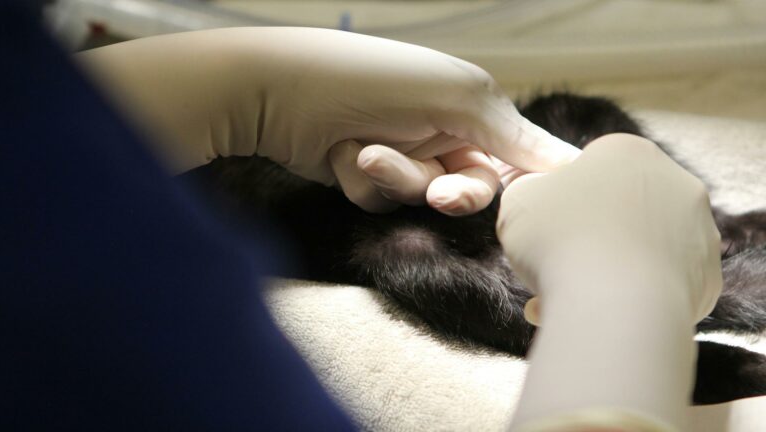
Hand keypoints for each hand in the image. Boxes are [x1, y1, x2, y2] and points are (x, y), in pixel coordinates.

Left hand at [77, 28, 578, 214]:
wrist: (279, 91)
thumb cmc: (373, 80)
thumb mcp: (457, 98)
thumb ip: (515, 136)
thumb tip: (577, 164)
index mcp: (471, 103)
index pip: (519, 152)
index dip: (528, 180)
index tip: (541, 208)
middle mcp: (441, 128)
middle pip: (476, 187)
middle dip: (455, 191)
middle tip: (441, 194)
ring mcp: (403, 152)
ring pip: (425, 195)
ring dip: (397, 178)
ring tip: (365, 150)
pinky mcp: (366, 175)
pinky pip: (385, 200)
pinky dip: (365, 181)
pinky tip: (342, 153)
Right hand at [498, 133, 722, 430]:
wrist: (614, 305)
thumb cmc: (559, 239)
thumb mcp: (519, 201)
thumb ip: (527, 188)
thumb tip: (538, 194)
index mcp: (628, 151)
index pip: (589, 169)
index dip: (559, 201)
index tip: (543, 230)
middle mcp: (675, 182)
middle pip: (619, 209)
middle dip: (587, 237)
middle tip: (552, 265)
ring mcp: (700, 231)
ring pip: (640, 249)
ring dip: (606, 269)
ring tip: (568, 297)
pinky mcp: (709, 280)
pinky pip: (659, 285)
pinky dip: (632, 298)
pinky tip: (600, 315)